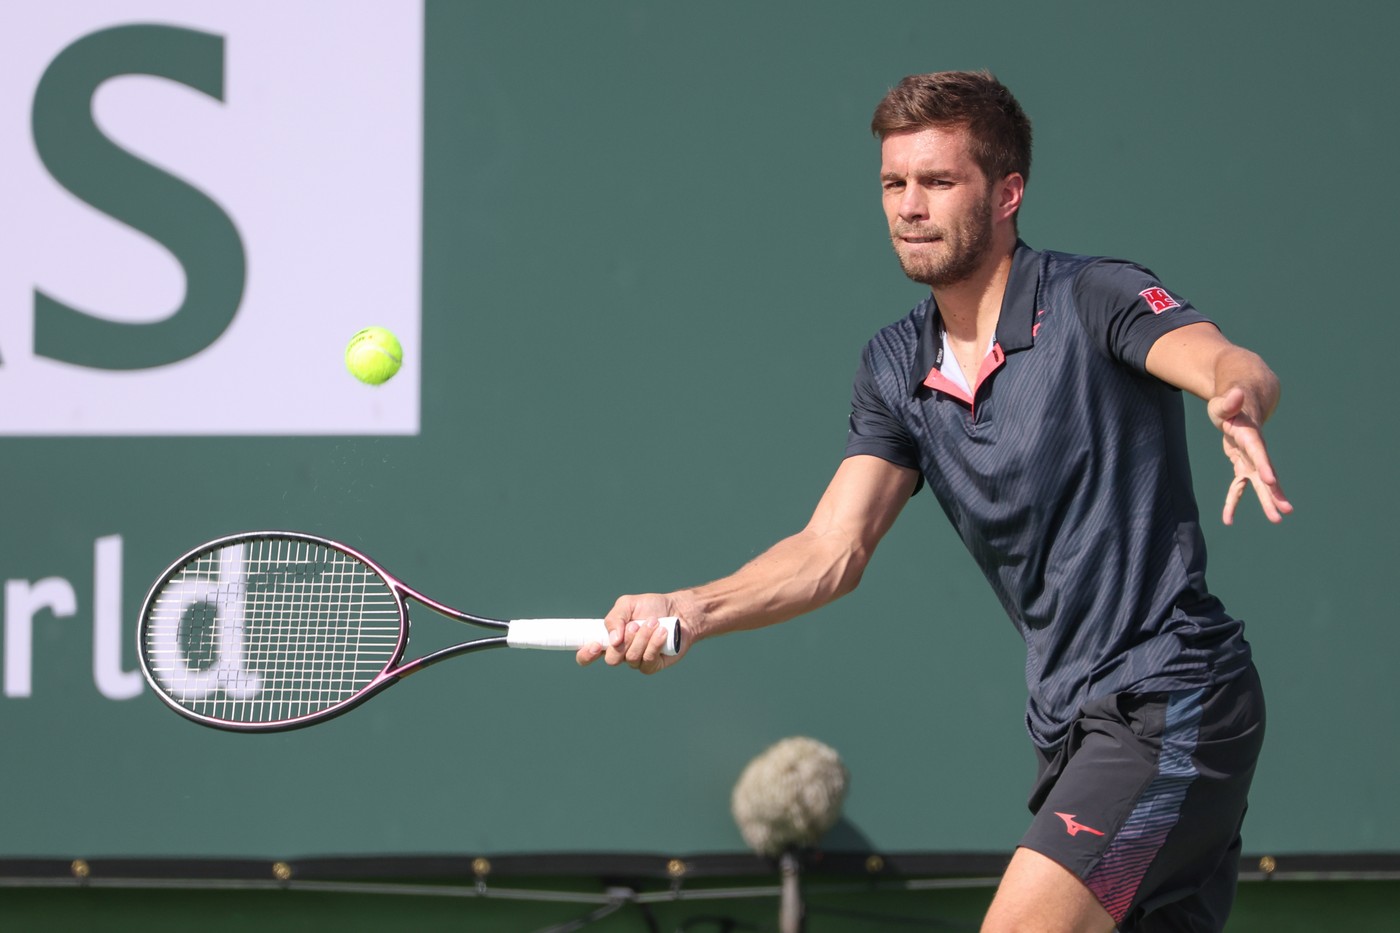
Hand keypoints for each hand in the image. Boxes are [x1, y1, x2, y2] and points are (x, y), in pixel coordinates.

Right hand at [575, 593, 689, 673]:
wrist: (679, 611)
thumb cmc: (651, 607)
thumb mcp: (628, 604)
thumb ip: (614, 618)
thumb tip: (612, 639)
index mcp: (609, 639)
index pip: (587, 654)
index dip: (586, 654)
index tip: (595, 645)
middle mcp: (621, 653)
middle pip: (611, 659)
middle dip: (625, 640)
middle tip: (636, 625)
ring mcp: (636, 661)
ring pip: (631, 658)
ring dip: (642, 638)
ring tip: (654, 622)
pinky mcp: (652, 665)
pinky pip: (647, 660)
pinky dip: (654, 643)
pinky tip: (662, 632)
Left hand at [1206, 386, 1293, 524]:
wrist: (1239, 405)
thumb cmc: (1229, 403)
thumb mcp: (1223, 402)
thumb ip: (1229, 401)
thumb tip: (1236, 393)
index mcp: (1250, 435)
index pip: (1258, 451)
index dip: (1264, 465)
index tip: (1271, 480)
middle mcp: (1254, 451)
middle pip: (1265, 473)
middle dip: (1274, 492)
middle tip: (1285, 511)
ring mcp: (1250, 460)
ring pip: (1258, 484)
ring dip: (1266, 501)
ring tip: (1277, 519)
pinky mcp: (1242, 465)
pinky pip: (1238, 487)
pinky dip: (1233, 502)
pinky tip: (1228, 519)